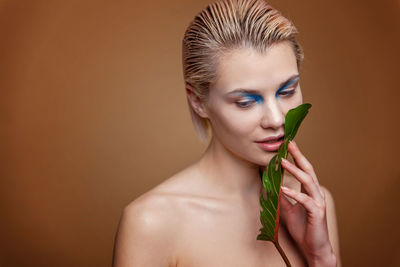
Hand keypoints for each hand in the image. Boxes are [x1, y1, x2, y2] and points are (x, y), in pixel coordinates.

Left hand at [279, 140, 336, 266]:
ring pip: (308, 181)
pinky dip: (294, 193)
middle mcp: (316, 193)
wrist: (313, 248)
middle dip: (298, 156)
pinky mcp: (317, 213)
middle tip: (290, 143)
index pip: (303, 170)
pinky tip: (283, 188)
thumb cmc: (303, 228)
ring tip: (283, 162)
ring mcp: (318, 202)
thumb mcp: (287, 210)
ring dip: (295, 170)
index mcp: (310, 191)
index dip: (296, 157)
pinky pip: (305, 200)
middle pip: (308, 170)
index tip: (288, 145)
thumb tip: (269, 186)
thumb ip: (281, 197)